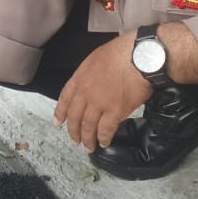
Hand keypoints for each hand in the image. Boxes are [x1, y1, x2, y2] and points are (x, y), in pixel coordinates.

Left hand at [54, 31, 153, 151]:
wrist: (139, 56)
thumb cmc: (123, 52)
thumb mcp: (97, 58)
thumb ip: (92, 73)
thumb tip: (95, 81)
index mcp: (80, 78)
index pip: (65, 98)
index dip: (61, 112)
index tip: (58, 121)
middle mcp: (86, 92)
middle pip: (75, 116)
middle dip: (73, 130)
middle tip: (75, 139)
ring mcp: (99, 103)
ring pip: (88, 126)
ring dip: (87, 138)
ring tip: (89, 146)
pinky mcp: (115, 112)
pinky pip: (105, 130)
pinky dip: (103, 138)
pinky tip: (104, 142)